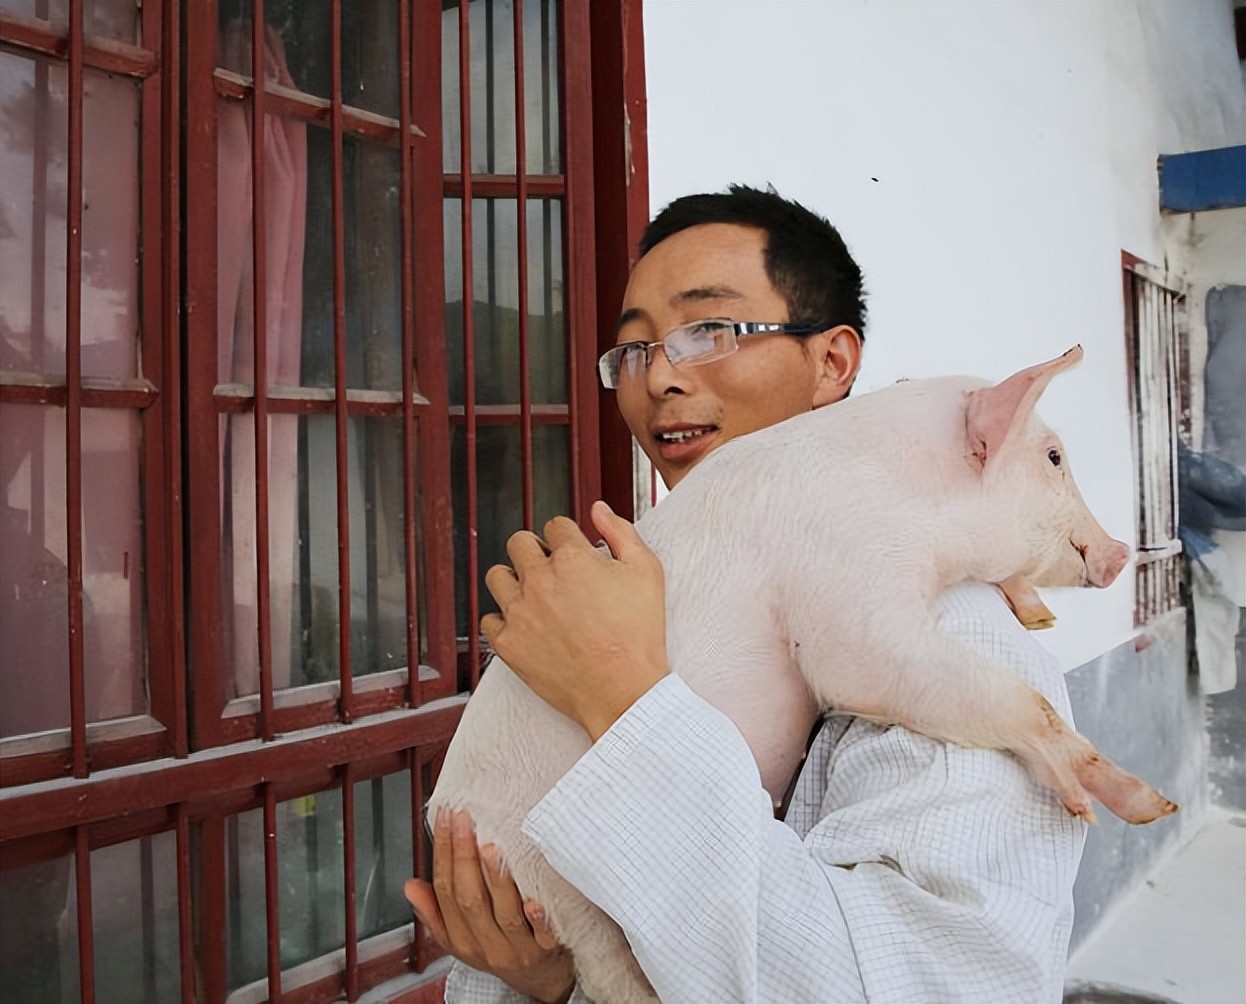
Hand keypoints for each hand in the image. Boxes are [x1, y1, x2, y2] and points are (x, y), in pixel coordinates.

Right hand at [404, 808, 574, 1003]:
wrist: (541, 979)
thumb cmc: (501, 947)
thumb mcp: (462, 937)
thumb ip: (436, 912)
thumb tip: (411, 886)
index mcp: (462, 939)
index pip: (445, 890)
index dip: (442, 852)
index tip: (445, 817)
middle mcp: (487, 944)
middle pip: (469, 899)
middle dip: (464, 856)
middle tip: (465, 819)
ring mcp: (517, 948)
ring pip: (504, 913)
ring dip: (496, 880)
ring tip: (490, 847)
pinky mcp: (547, 950)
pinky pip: (542, 934)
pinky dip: (538, 918)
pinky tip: (533, 898)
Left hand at [481, 501, 668, 740]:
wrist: (624, 692)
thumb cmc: (640, 634)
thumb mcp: (647, 572)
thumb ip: (621, 532)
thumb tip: (598, 509)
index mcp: (573, 558)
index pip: (556, 526)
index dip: (569, 538)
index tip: (576, 555)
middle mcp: (539, 580)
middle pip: (519, 542)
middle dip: (536, 550)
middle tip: (554, 572)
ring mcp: (520, 613)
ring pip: (497, 576)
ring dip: (514, 580)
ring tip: (535, 596)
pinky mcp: (508, 645)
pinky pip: (489, 620)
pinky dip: (505, 620)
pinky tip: (526, 626)